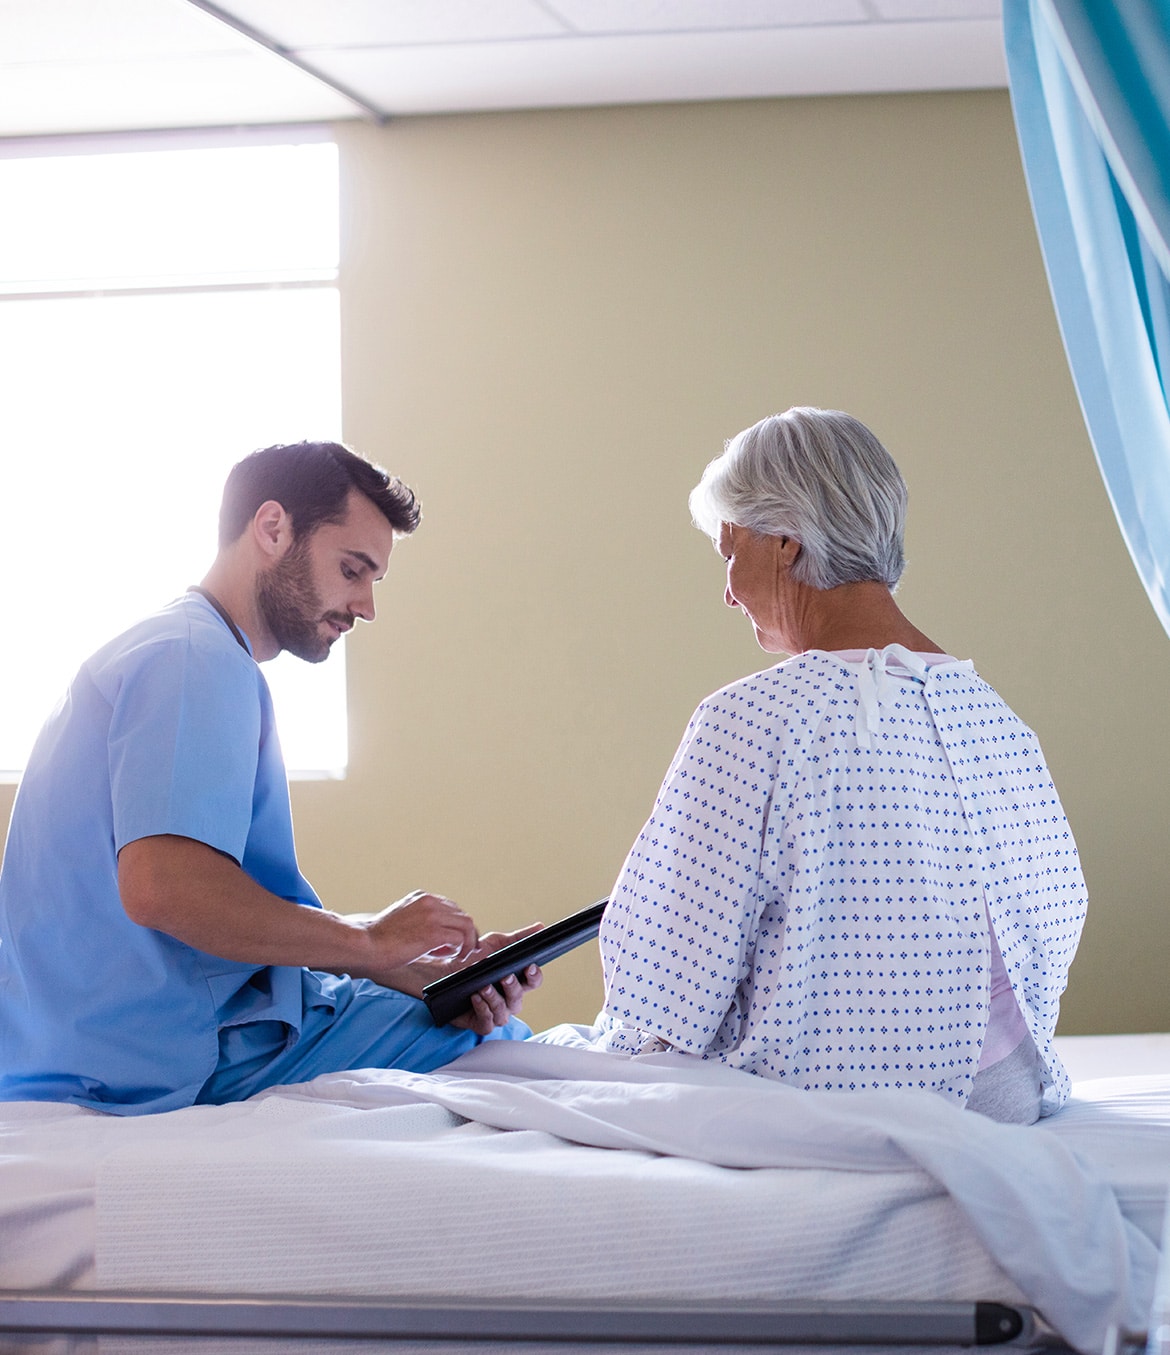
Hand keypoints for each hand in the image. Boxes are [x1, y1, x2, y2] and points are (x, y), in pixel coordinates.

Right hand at [361, 890, 479, 977]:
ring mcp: (432, 915)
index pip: (452, 908)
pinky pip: (460, 939)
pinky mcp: (433, 932)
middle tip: (464, 950)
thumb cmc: (379, 939)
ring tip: (458, 954)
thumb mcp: (405, 920)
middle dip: (467, 934)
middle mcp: (430, 902)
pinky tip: (449, 956)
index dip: (457, 926)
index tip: (459, 940)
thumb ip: (423, 923)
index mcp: (422, 897)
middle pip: (462, 915)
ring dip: (467, 942)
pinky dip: (460, 949)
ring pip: (466, 925)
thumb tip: (444, 939)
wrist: (365, 944)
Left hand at [383, 923, 544, 1033]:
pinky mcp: (478, 1022)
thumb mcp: (495, 944)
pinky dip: (483, 1011)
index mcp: (515, 981)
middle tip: (504, 977)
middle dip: (513, 989)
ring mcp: (494, 1012)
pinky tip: (475, 997)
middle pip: (519, 999)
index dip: (535, 976)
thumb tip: (540, 927)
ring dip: (495, 999)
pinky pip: (487, 1023)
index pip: (533, 982)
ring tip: (483, 986)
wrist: (443, 970)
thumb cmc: (471, 958)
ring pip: (504, 1013)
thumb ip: (518, 938)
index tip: (529, 967)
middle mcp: (507, 999)